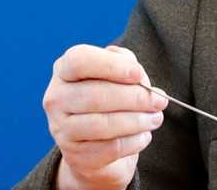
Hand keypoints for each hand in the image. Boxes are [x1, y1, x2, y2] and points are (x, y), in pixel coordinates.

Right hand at [44, 44, 166, 189]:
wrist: (95, 143)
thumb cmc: (108, 99)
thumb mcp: (115, 74)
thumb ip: (126, 65)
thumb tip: (140, 78)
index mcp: (64, 70)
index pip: (79, 61)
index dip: (110, 65)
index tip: (138, 73)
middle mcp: (56, 98)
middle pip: (95, 95)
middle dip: (134, 98)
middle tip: (159, 100)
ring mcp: (62, 129)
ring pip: (103, 124)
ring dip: (137, 121)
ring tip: (156, 118)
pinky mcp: (75, 156)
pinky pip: (110, 149)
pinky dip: (133, 142)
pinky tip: (144, 136)